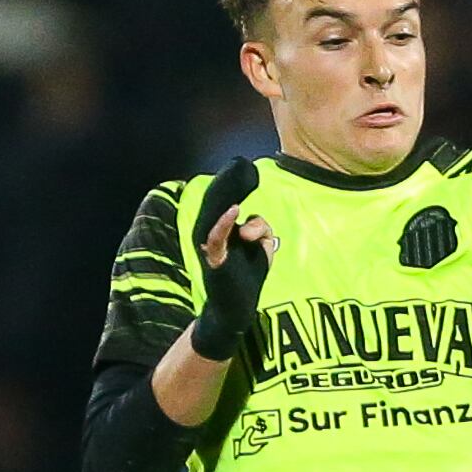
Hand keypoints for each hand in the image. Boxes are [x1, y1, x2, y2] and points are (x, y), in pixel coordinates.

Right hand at [189, 158, 276, 359]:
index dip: (233, 183)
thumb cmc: (246, 278)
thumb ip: (262, 231)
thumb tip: (256, 222)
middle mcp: (211, 233)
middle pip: (217, 202)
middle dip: (229, 183)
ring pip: (217, 216)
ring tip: (238, 179)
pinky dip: (224, 223)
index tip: (244, 165)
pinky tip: (234, 211)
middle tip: (241, 163)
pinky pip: (216, 237)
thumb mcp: (261, 250)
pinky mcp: (213, 258)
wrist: (235, 309)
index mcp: (220, 229)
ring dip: (227, 197)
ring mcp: (210, 245)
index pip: (223, 200)